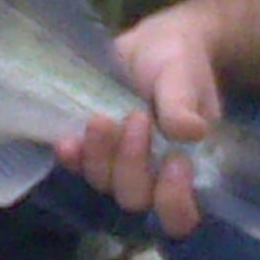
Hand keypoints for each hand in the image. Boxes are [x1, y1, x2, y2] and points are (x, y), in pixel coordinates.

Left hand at [54, 4, 220, 238]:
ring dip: (98, 156)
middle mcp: (152, 176)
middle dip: (132, 164)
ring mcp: (117, 165)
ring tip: (101, 118)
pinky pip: (76, 166)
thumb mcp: (184, 74)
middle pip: (135, 199)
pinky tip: (67, 142)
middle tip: (137, 117)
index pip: (180, 216)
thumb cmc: (178, 62)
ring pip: (102, 184)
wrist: (150, 43)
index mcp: (187, 168)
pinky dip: (71, 157)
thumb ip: (184, 104)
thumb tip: (192, 131)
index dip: (174, 202)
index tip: (176, 161)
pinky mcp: (91, 150)